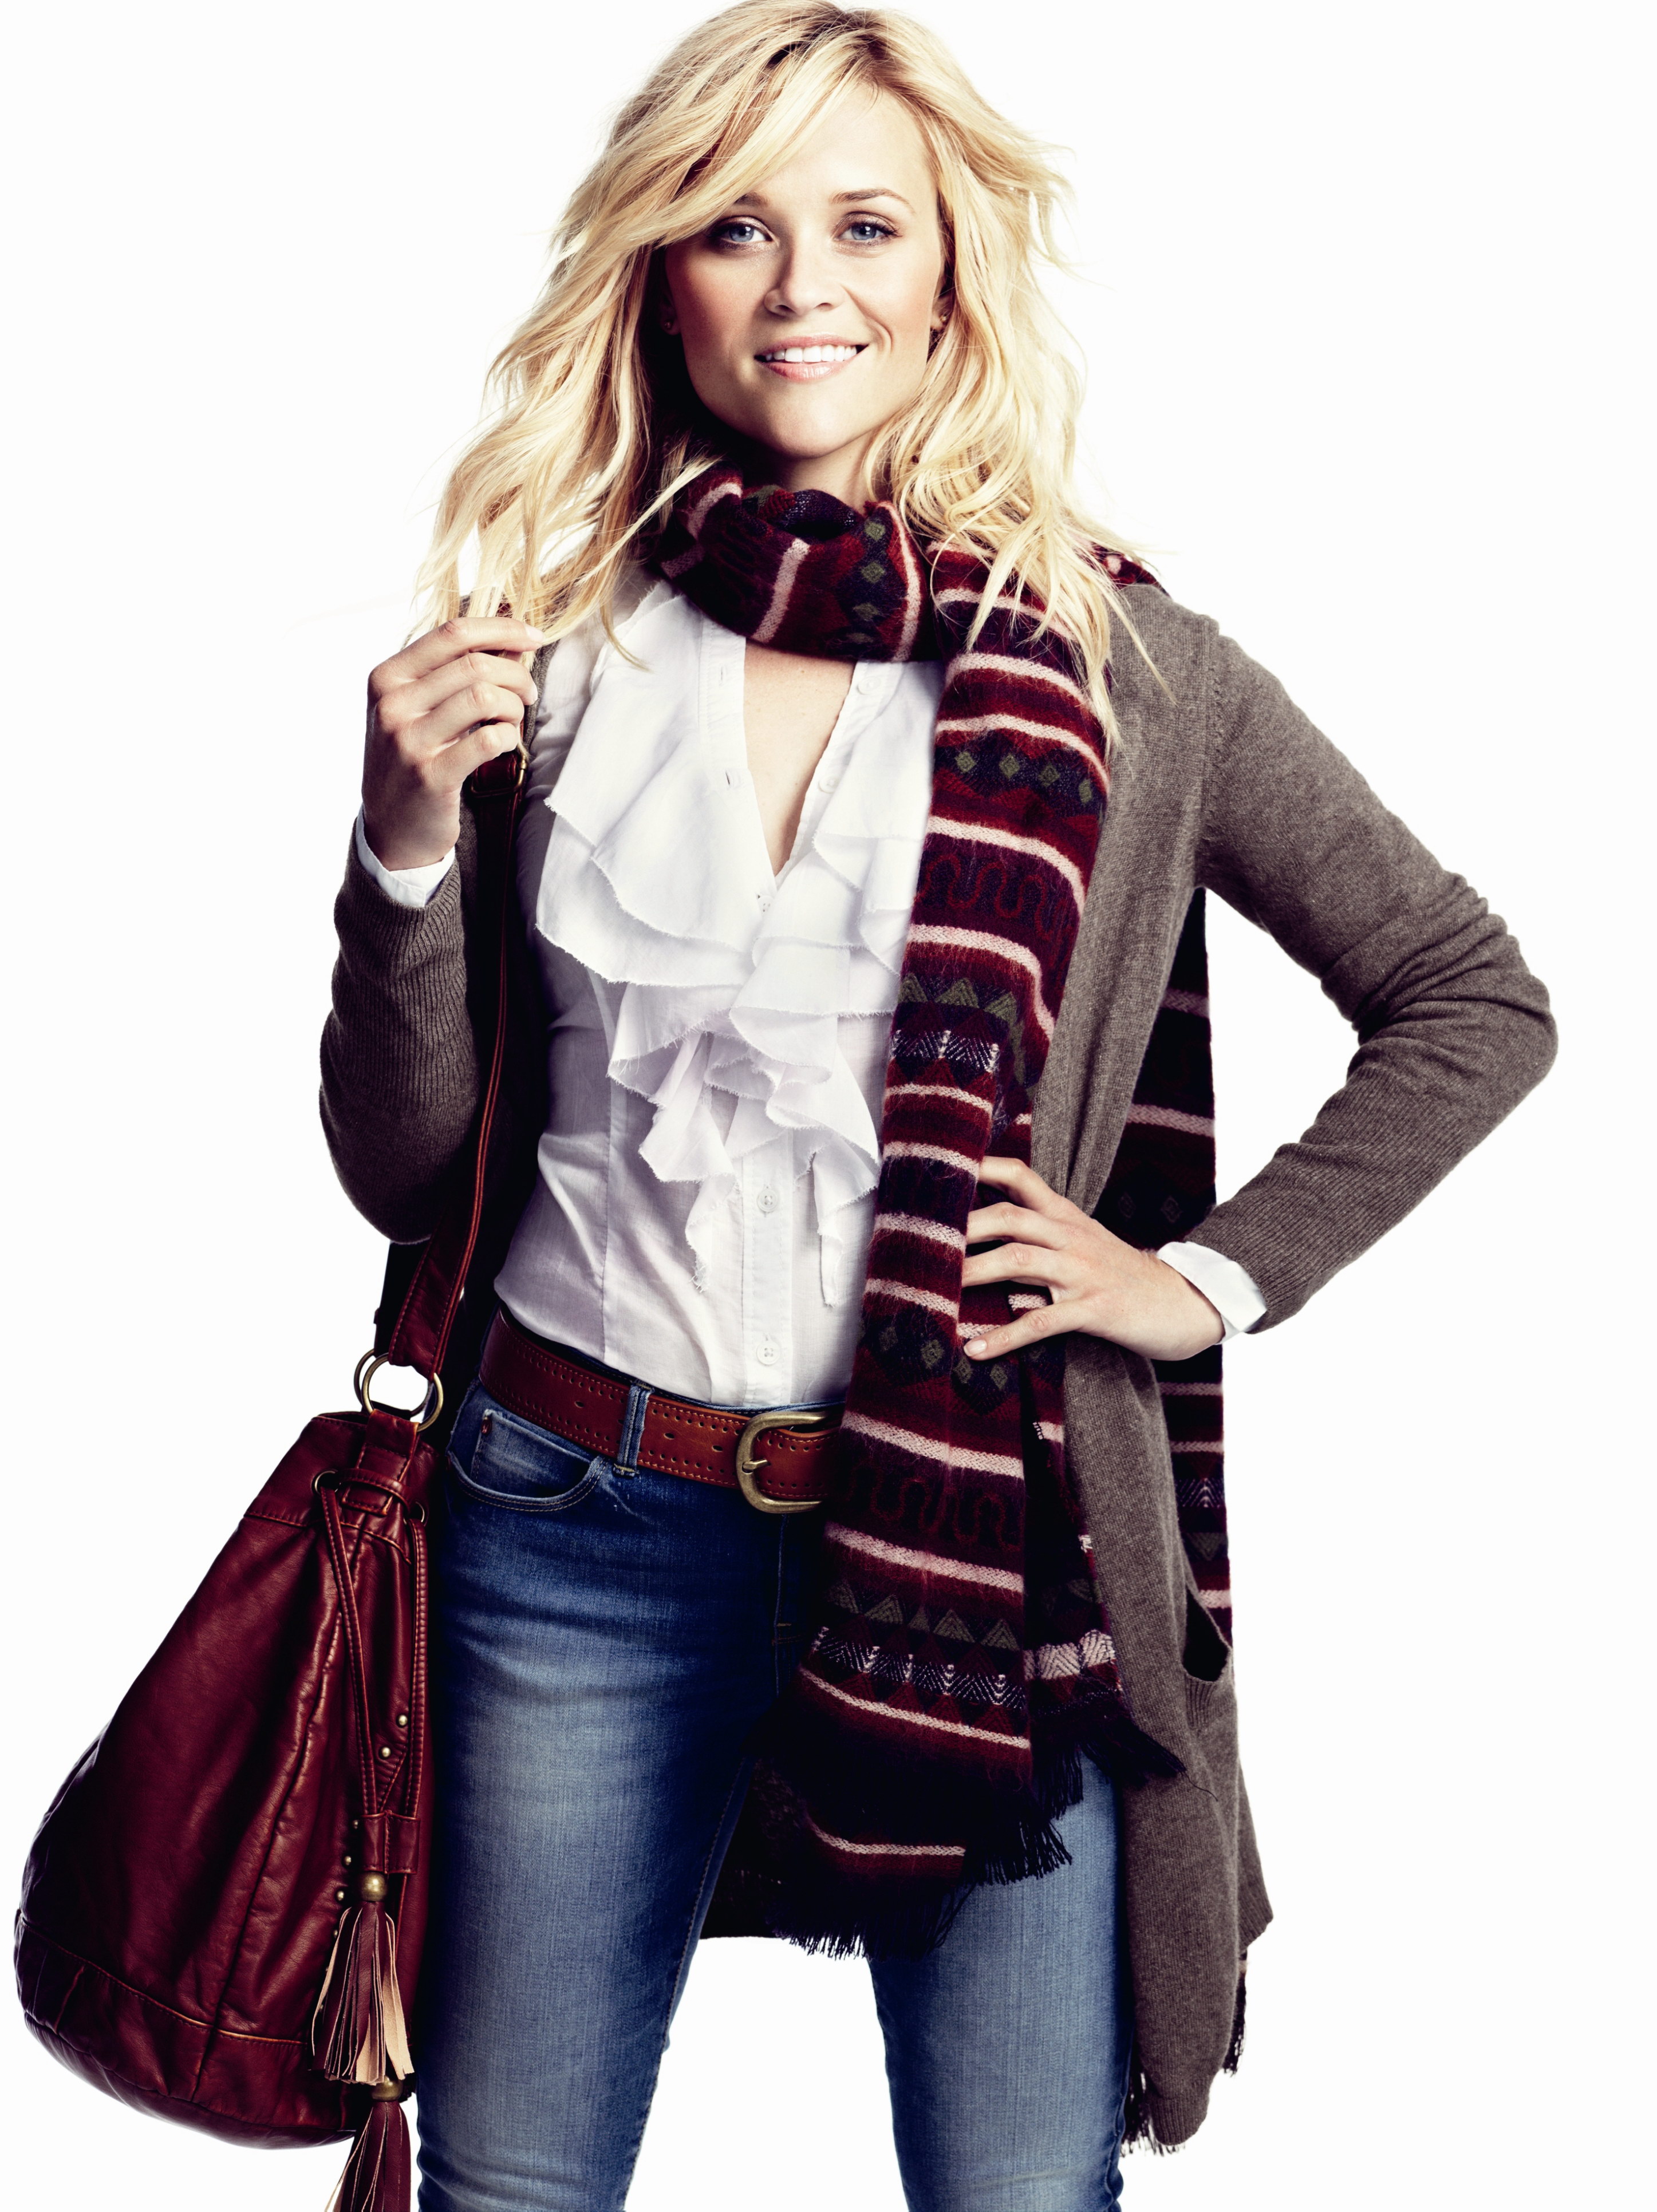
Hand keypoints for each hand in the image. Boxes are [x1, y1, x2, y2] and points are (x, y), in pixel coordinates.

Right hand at [361, 616, 544, 869]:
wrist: (390, 827)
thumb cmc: (412, 758)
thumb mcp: (420, 708)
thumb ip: (457, 673)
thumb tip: (513, 640)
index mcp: (387, 677)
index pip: (452, 633)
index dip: (501, 629)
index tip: (534, 636)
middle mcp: (393, 704)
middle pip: (473, 665)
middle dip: (516, 674)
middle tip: (528, 692)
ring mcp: (409, 741)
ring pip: (484, 697)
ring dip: (513, 707)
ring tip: (513, 720)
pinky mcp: (431, 775)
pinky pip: (488, 739)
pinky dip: (508, 737)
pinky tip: (505, 743)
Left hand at [961, 1157, 1223, 1363]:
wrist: (1185, 1302)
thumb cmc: (1126, 1276)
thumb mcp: (1086, 1241)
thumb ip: (1044, 1231)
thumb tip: (988, 1234)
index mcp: (1067, 1216)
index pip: (1020, 1176)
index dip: (980, 1167)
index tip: (940, 1168)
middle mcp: (1071, 1237)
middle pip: (1009, 1216)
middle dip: (962, 1226)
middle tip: (920, 1240)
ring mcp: (1082, 1272)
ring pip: (1019, 1260)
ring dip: (974, 1273)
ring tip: (935, 1289)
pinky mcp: (1094, 1309)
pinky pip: (1041, 1321)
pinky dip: (1005, 1336)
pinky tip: (976, 1348)